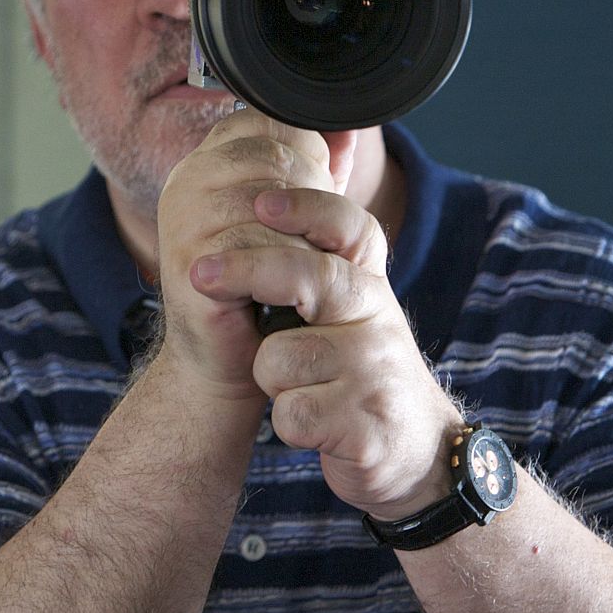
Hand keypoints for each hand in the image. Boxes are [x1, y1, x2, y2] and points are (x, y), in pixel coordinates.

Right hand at [153, 110, 347, 399]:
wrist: (236, 362)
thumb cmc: (268, 289)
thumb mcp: (298, 220)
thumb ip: (318, 170)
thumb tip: (350, 128)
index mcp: (209, 161)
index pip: (267, 121)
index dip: (307, 156)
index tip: (316, 197)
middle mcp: (188, 180)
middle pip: (274, 158)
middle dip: (312, 198)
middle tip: (315, 242)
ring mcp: (183, 220)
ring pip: (271, 203)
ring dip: (304, 240)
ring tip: (302, 270)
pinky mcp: (190, 263)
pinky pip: (260, 249)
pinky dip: (289, 271)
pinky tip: (288, 293)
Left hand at [187, 174, 460, 519]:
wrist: (413, 448)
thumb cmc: (359, 369)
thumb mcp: (351, 306)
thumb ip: (324, 249)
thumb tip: (304, 163)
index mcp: (370, 284)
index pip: (349, 228)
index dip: (307, 208)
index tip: (262, 201)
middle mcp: (378, 319)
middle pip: (312, 278)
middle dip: (249, 271)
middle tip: (198, 274)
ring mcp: (375, 373)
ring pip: (282, 358)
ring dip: (271, 379)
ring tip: (299, 388)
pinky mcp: (365, 426)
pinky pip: (292, 415)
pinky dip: (290, 425)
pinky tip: (315, 427)